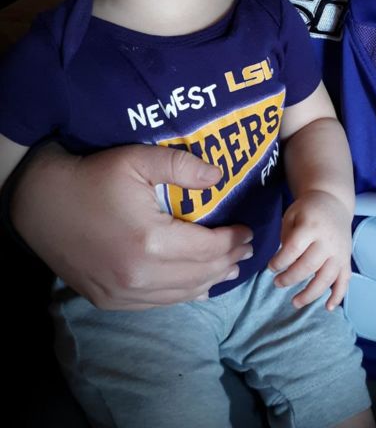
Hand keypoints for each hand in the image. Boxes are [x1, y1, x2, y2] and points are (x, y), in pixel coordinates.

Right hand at [10, 143, 252, 309]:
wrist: (39, 202)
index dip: (233, 240)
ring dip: (209, 282)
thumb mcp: (137, 159)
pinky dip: (181, 295)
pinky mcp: (108, 300)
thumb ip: (181, 166)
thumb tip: (218, 176)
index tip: (248, 231)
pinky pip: (156, 304)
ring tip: (228, 269)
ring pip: (179, 294)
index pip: (208, 249)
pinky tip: (194, 287)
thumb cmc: (91, 176)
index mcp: (150, 242)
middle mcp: (138, 276)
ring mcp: (122, 294)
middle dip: (227, 261)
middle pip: (199, 275)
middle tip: (245, 249)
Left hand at [268, 190, 351, 310]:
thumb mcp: (292, 215)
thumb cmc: (308, 210)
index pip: (293, 249)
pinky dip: (338, 296)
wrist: (334, 202)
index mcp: (311, 226)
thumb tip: (284, 263)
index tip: (271, 267)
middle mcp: (328, 240)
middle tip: (277, 283)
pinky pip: (345, 280)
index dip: (279, 262)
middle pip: (308, 266)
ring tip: (295, 302)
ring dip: (310, 294)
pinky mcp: (346, 259)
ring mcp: (340, 252)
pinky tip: (328, 308)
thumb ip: (287, 237)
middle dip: (290, 279)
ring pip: (326, 278)